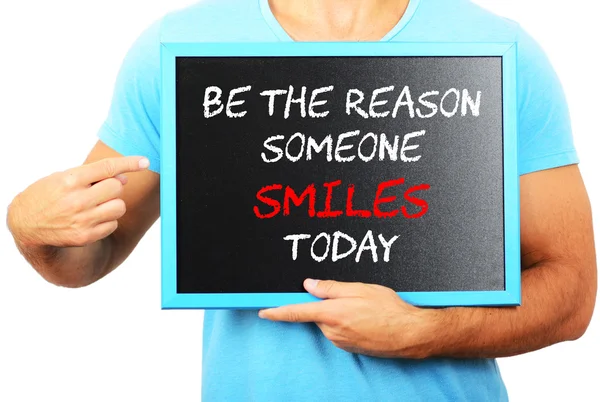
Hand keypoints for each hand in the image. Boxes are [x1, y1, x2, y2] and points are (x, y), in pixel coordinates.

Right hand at [7, 156, 148, 247]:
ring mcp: (82, 220)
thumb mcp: (63, 177)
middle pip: (117, 188)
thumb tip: (123, 179)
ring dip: (113, 204)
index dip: (129, 163)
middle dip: (114, 186)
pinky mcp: (86, 236)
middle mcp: (77, 200)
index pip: (107, 168)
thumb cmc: (48, 194)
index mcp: (71, 180)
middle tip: (100, 190)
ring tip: (96, 204)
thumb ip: (93, 176)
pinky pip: (113, 224)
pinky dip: (107, 220)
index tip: (144, 161)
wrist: (25, 223)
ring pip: (119, 207)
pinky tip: (92, 218)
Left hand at [259, 279, 440, 358]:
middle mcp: (332, 331)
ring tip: (364, 309)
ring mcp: (341, 342)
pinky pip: (340, 332)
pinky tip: (366, 319)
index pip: (296, 312)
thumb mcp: (360, 289)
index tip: (263, 311)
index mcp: (331, 313)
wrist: (410, 334)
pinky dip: (347, 323)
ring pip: (329, 322)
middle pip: (317, 314)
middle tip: (351, 297)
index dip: (277, 311)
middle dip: (327, 304)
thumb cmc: (389, 309)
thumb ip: (331, 287)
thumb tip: (309, 284)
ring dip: (339, 314)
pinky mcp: (349, 348)